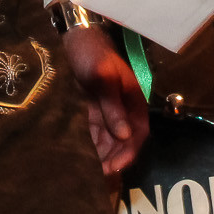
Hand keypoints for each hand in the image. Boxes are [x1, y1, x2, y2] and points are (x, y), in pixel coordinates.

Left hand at [62, 23, 147, 174]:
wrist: (75, 37)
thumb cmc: (92, 53)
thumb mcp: (102, 77)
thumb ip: (112, 106)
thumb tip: (124, 136)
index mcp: (132, 99)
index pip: (138, 132)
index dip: (128, 152)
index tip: (114, 167)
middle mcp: (123, 107)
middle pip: (124, 140)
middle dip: (114, 159)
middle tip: (99, 175)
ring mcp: (107, 109)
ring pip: (109, 140)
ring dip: (102, 156)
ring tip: (89, 171)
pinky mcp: (91, 109)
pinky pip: (94, 133)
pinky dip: (91, 146)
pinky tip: (81, 157)